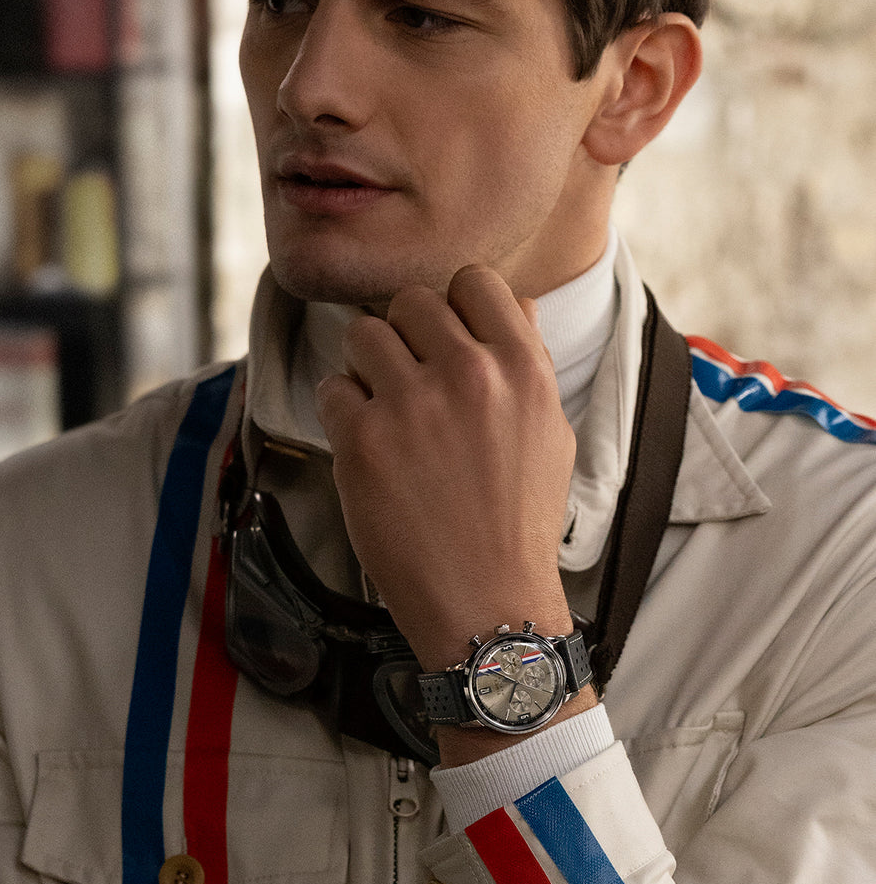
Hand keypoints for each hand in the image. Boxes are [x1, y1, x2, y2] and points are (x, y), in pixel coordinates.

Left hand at [315, 264, 575, 673]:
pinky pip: (332, 387)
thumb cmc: (519, 524)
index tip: (443, 338)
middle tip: (406, 378)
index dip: (453, 305)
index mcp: (523, 369)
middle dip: (403, 334)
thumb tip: (514, 303)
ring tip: (381, 409)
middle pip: (411, 300)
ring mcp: (413, 405)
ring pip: (362, 332)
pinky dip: (341, 412)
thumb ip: (526, 362)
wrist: (488, 603)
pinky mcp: (363, 441)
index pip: (474, 280)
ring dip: (366, 365)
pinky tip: (365, 445)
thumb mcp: (550, 433)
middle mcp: (470, 375)